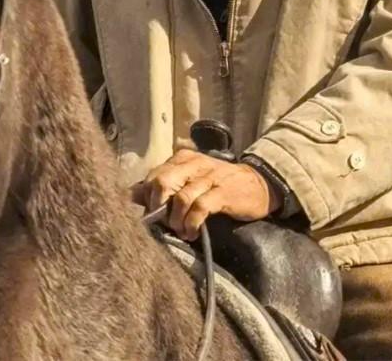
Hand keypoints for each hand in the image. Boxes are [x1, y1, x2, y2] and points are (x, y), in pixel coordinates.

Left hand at [132, 149, 279, 239]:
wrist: (259, 185)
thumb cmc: (220, 186)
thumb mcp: (191, 181)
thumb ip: (165, 187)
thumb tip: (132, 196)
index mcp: (183, 159)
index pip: (153, 176)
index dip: (147, 199)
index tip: (151, 216)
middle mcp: (195, 164)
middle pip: (161, 182)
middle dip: (158, 208)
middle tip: (165, 223)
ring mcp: (210, 177)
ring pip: (180, 197)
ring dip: (176, 220)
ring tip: (181, 231)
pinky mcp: (223, 192)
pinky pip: (200, 207)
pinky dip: (191, 223)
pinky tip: (192, 232)